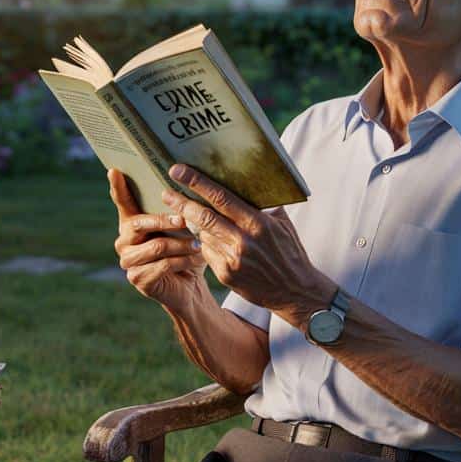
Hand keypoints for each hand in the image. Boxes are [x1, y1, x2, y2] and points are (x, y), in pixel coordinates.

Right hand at [109, 169, 206, 311]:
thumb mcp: (182, 228)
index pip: (122, 201)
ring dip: (180, 244)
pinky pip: (162, 265)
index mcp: (131, 223)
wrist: (190, 287)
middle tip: (183, 219)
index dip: (117, 187)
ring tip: (198, 244)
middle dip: (164, 220)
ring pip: (156, 246)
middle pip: (139, 223)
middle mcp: (123, 240)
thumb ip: (177, 210)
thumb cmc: (186, 251)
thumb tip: (186, 185)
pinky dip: (182, 261)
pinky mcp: (137, 279)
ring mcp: (128, 261)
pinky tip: (195, 259)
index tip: (114, 171)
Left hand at [161, 164, 334, 326]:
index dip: (198, 183)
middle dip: (181, 202)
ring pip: (202, 235)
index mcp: (258, 224)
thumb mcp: (283, 224)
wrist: (295, 291)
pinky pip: (207, 252)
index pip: (222, 198)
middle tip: (165, 191)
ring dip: (190, 222)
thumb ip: (264, 205)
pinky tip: (202, 236)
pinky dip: (203, 242)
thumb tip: (248, 183)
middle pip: (204, 217)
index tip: (179, 171)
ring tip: (179, 210)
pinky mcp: (226, 275)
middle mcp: (243, 241)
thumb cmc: (290, 252)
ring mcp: (232, 260)